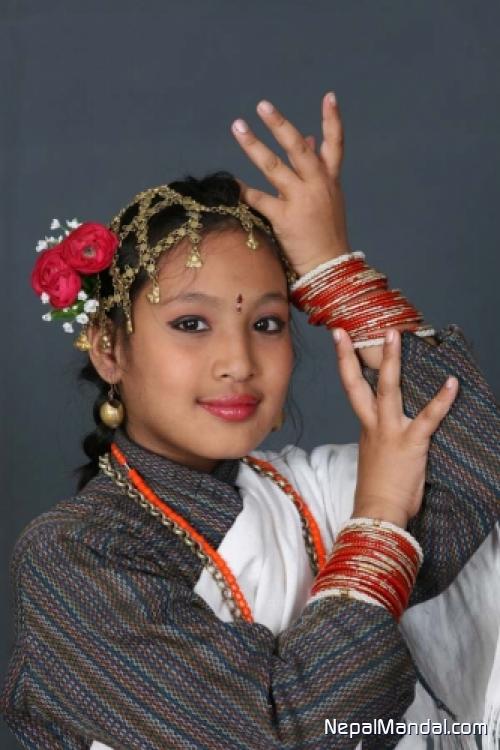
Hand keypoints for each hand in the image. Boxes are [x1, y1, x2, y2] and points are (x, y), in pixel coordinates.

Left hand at [230, 93, 351, 275]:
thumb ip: (317, 169)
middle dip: (280, 124)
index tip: (329, 96)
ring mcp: (301, 200)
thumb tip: (307, 138)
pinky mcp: (286, 218)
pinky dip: (243, 191)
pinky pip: (259, 199)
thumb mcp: (328, 200)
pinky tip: (230, 183)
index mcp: (330, 181)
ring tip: (238, 126)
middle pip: (298, 148)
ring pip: (274, 166)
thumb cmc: (326, 236)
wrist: (330, 269)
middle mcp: (318, 186)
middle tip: (262, 105)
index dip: (333, 120)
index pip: (336, 144)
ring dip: (254, 145)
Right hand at [333, 327, 458, 527]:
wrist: (379, 513)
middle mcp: (373, 425)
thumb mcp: (376, 457)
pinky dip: (441, 400)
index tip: (340, 338)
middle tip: (346, 331)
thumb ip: (381, 438)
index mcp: (366, 427)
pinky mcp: (411, 443)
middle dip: (350, 356)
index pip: (352, 388)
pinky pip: (428, 418)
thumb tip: (389, 430)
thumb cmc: (379, 491)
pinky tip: (452, 383)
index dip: (344, 361)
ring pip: (388, 390)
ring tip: (394, 335)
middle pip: (357, 384)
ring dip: (392, 362)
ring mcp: (390, 432)